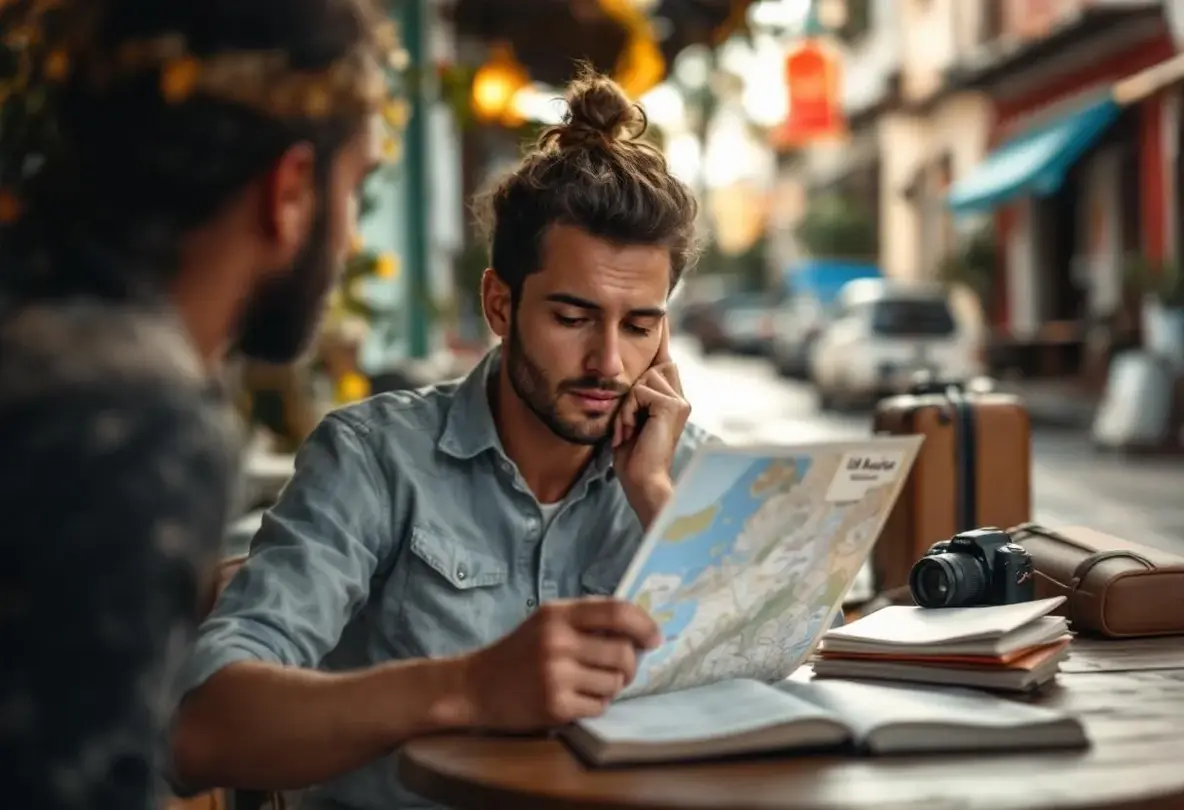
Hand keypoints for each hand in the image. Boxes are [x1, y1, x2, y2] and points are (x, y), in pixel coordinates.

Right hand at [458, 598, 660, 731]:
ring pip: (615, 682)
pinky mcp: (555, 706)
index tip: (655, 638)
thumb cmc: (519, 652)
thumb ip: (587, 620)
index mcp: (558, 614)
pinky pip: (599, 706)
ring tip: (589, 684)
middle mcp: (557, 641)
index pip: (617, 611)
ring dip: (610, 687)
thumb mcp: (547, 622)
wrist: (476, 687)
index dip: (644, 624)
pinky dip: (594, 705)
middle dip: (630, 665)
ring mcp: (556, 675)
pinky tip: (575, 699)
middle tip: (619, 670)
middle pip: (623, 652)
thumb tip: (638, 629)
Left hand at [613, 319, 690, 526]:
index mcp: (670, 396)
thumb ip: (630, 395)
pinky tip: (630, 433)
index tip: (662, 311)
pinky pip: (639, 391)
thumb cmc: (631, 456)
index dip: (661, 334)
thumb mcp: (626, 418)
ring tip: (626, 431)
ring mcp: (680, 399)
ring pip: (641, 378)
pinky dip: (628, 412)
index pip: (663, 356)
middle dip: (632, 387)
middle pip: (654, 361)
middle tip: (625, 425)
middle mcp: (680, 395)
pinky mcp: (675, 406)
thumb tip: (617, 373)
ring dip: (625, 406)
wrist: (642, 482)